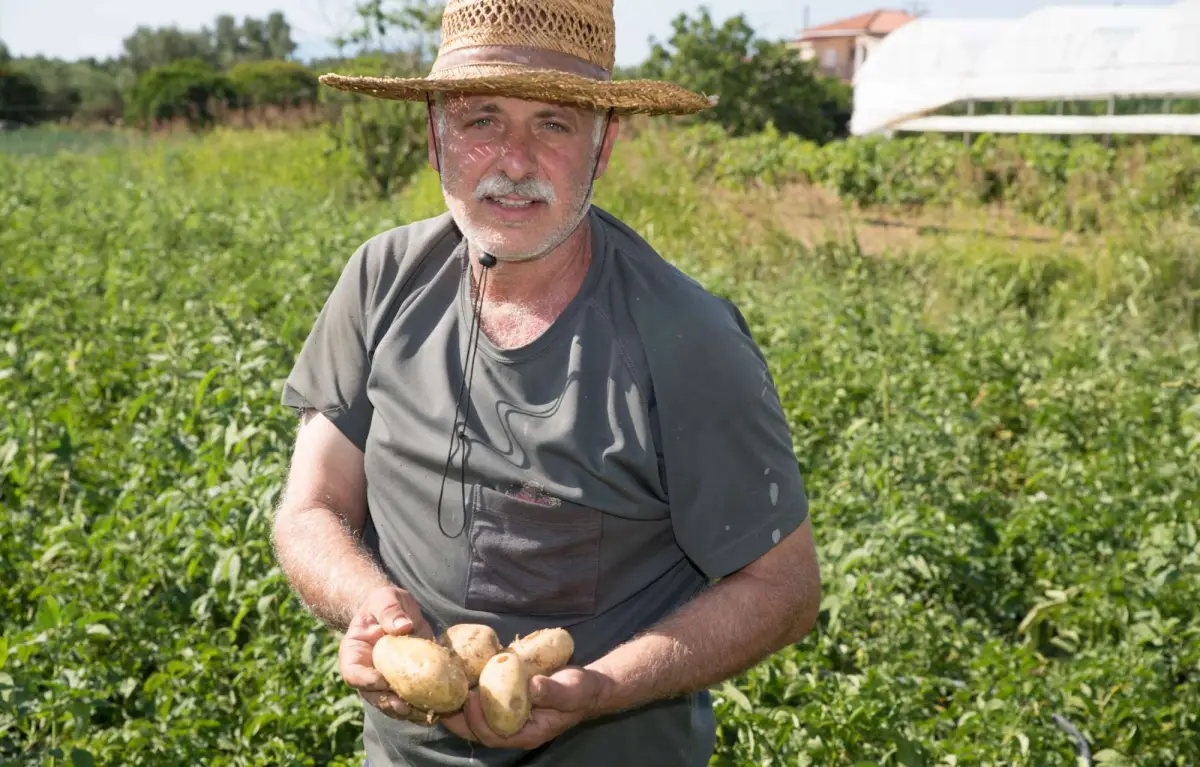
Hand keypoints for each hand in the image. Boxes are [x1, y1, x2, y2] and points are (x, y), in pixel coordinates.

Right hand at [338, 585, 434, 723]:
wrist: (394, 610)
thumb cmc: (384, 603)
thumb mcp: (385, 599)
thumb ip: (390, 611)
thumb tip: (403, 626)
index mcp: (354, 654)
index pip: (353, 674)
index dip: (366, 681)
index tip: (383, 680)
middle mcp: (367, 674)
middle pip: (373, 696)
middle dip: (390, 704)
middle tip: (406, 706)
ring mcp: (385, 683)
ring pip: (393, 705)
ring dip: (410, 712)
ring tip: (428, 715)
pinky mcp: (405, 684)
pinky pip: (411, 701)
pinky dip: (425, 708)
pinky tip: (441, 711)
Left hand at [440, 666, 610, 748]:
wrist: (589, 685)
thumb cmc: (582, 691)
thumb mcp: (572, 690)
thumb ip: (552, 692)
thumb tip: (531, 686)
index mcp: (528, 733)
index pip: (495, 735)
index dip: (478, 721)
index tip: (470, 698)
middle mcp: (515, 728)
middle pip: (478, 730)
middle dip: (458, 718)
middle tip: (442, 698)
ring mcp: (510, 715)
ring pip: (477, 717)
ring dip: (459, 706)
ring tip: (444, 688)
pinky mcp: (508, 700)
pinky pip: (485, 702)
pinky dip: (471, 691)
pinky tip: (460, 676)